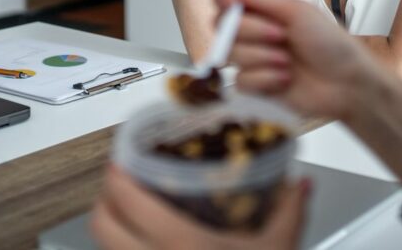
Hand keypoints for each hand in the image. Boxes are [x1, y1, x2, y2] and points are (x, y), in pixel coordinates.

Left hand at [91, 166, 309, 249]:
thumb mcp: (279, 248)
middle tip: (120, 183)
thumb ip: (290, 211)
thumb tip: (300, 184)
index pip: (126, 200)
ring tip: (127, 214)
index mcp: (182, 244)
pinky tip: (140, 245)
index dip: (116, 175)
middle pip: (100, 224)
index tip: (122, 160)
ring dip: (110, 227)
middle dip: (105, 198)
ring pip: (105, 249)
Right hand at [218, 0, 379, 122]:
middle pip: (223, 28)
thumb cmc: (330, 43)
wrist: (347, 83)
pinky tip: (286, 80)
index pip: (226, 3)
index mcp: (265, 13)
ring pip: (231, 55)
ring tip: (288, 62)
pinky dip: (264, 79)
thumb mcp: (296, 12)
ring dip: (262, 57)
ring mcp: (256, 61)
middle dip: (251, 31)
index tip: (232, 4)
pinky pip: (241, 81)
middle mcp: (256, 35)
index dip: (224, 3)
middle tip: (281, 35)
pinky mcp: (258, 87)